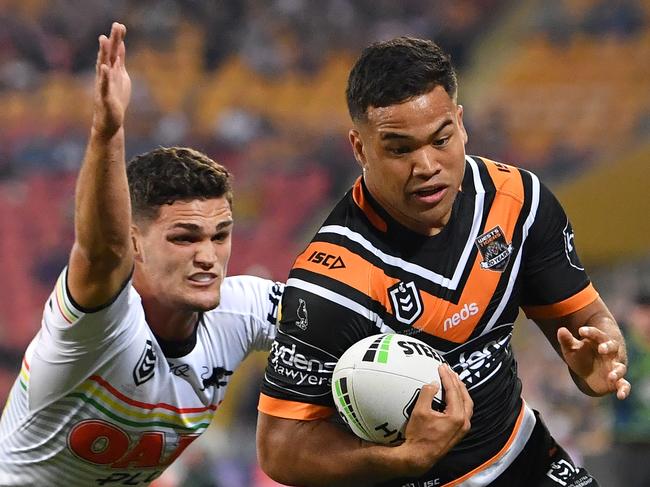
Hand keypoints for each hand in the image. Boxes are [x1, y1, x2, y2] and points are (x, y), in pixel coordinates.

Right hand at [93, 22, 130, 138]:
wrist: (109, 121)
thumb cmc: (115, 99)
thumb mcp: (121, 77)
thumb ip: (120, 61)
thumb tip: (121, 45)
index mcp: (111, 71)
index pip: (114, 52)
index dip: (117, 39)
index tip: (120, 25)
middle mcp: (105, 75)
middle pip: (108, 55)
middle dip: (112, 40)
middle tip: (116, 25)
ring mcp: (104, 85)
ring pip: (103, 66)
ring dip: (103, 53)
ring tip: (103, 39)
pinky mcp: (105, 97)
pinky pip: (104, 86)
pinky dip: (104, 77)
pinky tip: (105, 67)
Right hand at [394, 364, 472, 476]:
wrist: (419, 457)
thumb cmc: (419, 436)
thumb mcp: (420, 411)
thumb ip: (427, 394)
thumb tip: (433, 384)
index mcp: (456, 416)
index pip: (454, 391)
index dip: (447, 377)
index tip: (442, 367)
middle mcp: (463, 422)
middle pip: (465, 396)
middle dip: (457, 382)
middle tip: (450, 371)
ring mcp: (462, 428)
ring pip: (466, 404)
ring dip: (460, 391)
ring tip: (453, 380)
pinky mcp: (458, 432)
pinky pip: (463, 412)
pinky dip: (460, 401)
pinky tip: (453, 397)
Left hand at [557, 325, 629, 398]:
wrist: (589, 373)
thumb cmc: (580, 356)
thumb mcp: (571, 348)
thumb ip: (566, 340)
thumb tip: (560, 330)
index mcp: (599, 342)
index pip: (597, 334)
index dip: (590, 332)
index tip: (580, 331)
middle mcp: (610, 353)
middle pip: (613, 347)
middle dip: (608, 347)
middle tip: (602, 349)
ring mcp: (614, 367)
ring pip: (620, 367)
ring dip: (617, 371)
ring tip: (610, 376)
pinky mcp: (617, 381)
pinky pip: (624, 385)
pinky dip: (624, 390)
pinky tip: (621, 396)